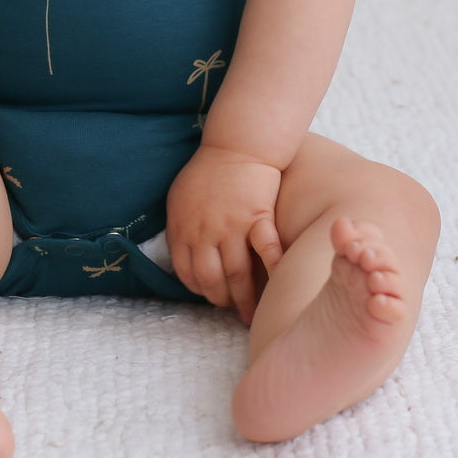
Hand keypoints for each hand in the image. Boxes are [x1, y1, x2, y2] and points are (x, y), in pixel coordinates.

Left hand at [165, 145, 283, 323]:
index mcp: (182, 227)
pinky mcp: (258, 218)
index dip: (198, 289)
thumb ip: (180, 227)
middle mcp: (205, 232)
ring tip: (249, 312)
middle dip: (220, 299)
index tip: (208, 295)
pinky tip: (278, 284)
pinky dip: (273, 269)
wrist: (237, 144)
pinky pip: (267, 250)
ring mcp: (232, 226)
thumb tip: (182, 255)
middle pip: (211, 279)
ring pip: (237, 273)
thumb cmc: (208, 170)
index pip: (186, 272)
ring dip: (244, 297)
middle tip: (231, 309)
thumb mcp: (179, 197)